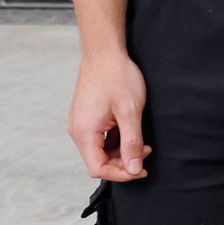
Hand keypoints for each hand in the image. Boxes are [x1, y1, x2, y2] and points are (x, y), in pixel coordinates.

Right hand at [69, 50, 151, 180]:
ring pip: (100, 150)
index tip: (142, 169)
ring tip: (141, 141)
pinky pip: (99, 138)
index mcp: (84, 133)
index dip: (121, 174)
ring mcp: (81, 124)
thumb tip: (134, 170)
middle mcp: (78, 131)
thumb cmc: (117, 77)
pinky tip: (130, 130)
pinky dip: (115, 140)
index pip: (98, 169)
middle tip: (146, 150)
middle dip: (123, 162)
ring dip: (121, 151)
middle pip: (98, 161)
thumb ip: (132, 143)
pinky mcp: (86, 117)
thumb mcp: (130, 111)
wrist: (104, 51)